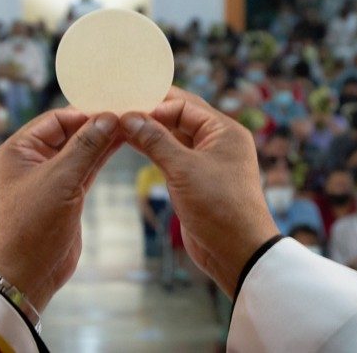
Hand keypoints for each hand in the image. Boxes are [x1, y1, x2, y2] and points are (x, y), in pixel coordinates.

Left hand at [0, 109, 120, 311]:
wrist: (28, 273)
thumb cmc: (33, 225)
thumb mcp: (61, 179)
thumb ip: (86, 146)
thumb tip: (108, 118)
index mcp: (18, 150)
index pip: (56, 119)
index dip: (85, 113)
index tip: (114, 107)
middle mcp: (31, 160)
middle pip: (69, 132)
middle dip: (96, 125)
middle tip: (127, 113)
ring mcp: (49, 178)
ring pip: (80, 151)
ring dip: (102, 140)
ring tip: (131, 124)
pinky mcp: (65, 195)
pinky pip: (85, 168)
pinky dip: (101, 157)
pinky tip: (120, 144)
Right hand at [120, 87, 278, 297]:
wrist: (237, 252)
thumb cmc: (218, 206)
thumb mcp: (183, 169)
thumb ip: (155, 140)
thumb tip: (129, 117)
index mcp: (224, 130)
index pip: (184, 104)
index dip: (154, 104)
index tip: (125, 107)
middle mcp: (218, 140)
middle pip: (179, 116)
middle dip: (150, 113)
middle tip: (118, 109)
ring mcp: (207, 160)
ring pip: (174, 136)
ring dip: (149, 132)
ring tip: (119, 125)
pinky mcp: (197, 179)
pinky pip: (173, 156)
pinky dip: (154, 149)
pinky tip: (132, 144)